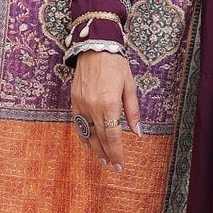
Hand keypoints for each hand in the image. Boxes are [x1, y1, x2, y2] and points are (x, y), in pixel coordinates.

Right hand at [70, 51, 140, 170]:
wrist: (95, 47)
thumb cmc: (116, 65)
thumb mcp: (130, 86)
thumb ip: (132, 111)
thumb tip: (138, 132)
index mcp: (110, 104)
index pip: (113, 136)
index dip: (117, 152)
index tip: (120, 165)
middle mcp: (93, 107)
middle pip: (100, 137)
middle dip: (107, 153)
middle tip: (113, 165)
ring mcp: (82, 104)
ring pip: (88, 132)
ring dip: (95, 147)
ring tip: (102, 158)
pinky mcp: (74, 99)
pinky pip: (78, 122)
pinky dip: (83, 134)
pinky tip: (87, 143)